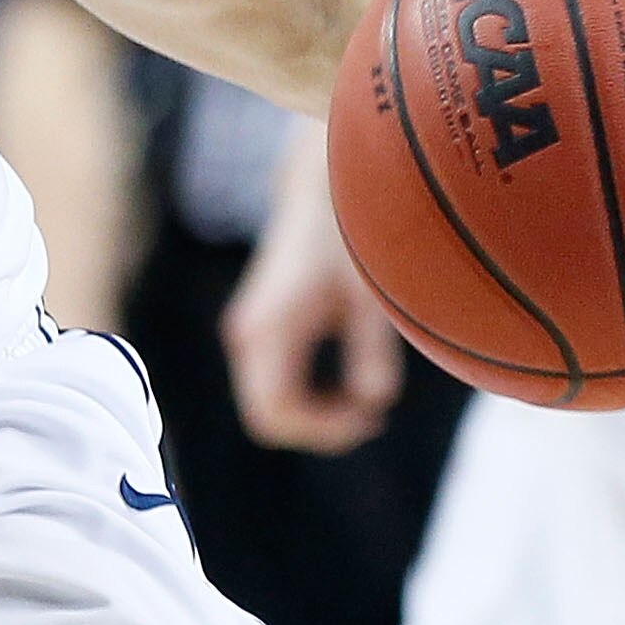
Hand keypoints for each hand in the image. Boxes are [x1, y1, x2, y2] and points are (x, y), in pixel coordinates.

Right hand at [223, 134, 403, 453]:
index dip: (321, 430)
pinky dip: (307, 399)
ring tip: (364, 406)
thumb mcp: (370, 296)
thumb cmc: (352, 237)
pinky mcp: (258, 333)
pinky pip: (273, 388)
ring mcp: (249, 335)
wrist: (321, 194)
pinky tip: (346, 389)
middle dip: (318, 428)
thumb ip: (371, 352)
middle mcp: (249, 335)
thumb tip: (376, 402)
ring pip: (268, 405)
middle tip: (371, 420)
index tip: (369, 419)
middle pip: (267, 416)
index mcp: (270, 329)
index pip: (276, 411)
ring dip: (313, 415)